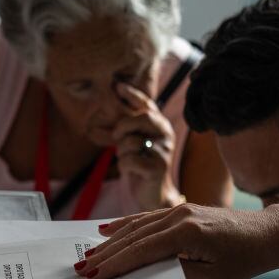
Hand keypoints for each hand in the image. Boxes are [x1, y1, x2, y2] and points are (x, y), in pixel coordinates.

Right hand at [78, 203, 278, 278]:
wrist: (267, 234)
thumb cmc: (244, 259)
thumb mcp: (210, 277)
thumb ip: (174, 273)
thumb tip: (144, 273)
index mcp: (186, 234)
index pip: (141, 251)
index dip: (115, 265)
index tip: (94, 275)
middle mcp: (179, 217)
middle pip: (133, 238)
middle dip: (106, 255)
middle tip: (83, 268)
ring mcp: (179, 211)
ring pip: (136, 226)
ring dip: (111, 241)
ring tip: (90, 254)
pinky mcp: (180, 211)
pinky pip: (145, 218)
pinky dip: (124, 225)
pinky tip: (107, 230)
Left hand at [113, 82, 181, 210]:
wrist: (154, 193)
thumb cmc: (141, 164)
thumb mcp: (135, 142)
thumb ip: (128, 126)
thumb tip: (113, 104)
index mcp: (160, 125)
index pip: (147, 105)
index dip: (133, 95)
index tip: (117, 85)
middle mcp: (166, 134)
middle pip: (141, 119)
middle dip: (122, 127)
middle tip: (116, 137)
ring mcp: (163, 151)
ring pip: (130, 142)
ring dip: (121, 152)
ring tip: (129, 159)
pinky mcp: (157, 167)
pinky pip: (129, 160)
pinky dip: (124, 166)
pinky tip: (131, 170)